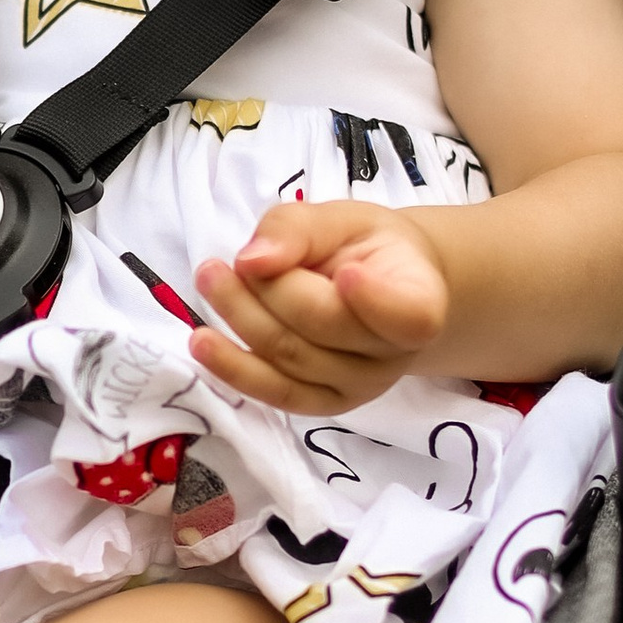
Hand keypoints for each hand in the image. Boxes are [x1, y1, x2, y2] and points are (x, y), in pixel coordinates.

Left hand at [191, 199, 450, 414]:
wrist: (377, 290)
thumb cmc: (363, 248)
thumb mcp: (341, 218)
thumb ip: (298, 229)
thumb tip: (253, 260)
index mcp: (419, 298)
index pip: (408, 315)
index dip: (376, 300)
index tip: (346, 272)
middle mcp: (396, 354)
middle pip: (323, 327)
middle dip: (269, 288)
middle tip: (231, 259)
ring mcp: (361, 387)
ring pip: (291, 359)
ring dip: (240, 317)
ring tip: (209, 278)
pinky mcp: (324, 405)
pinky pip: (277, 394)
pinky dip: (234, 369)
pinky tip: (203, 342)